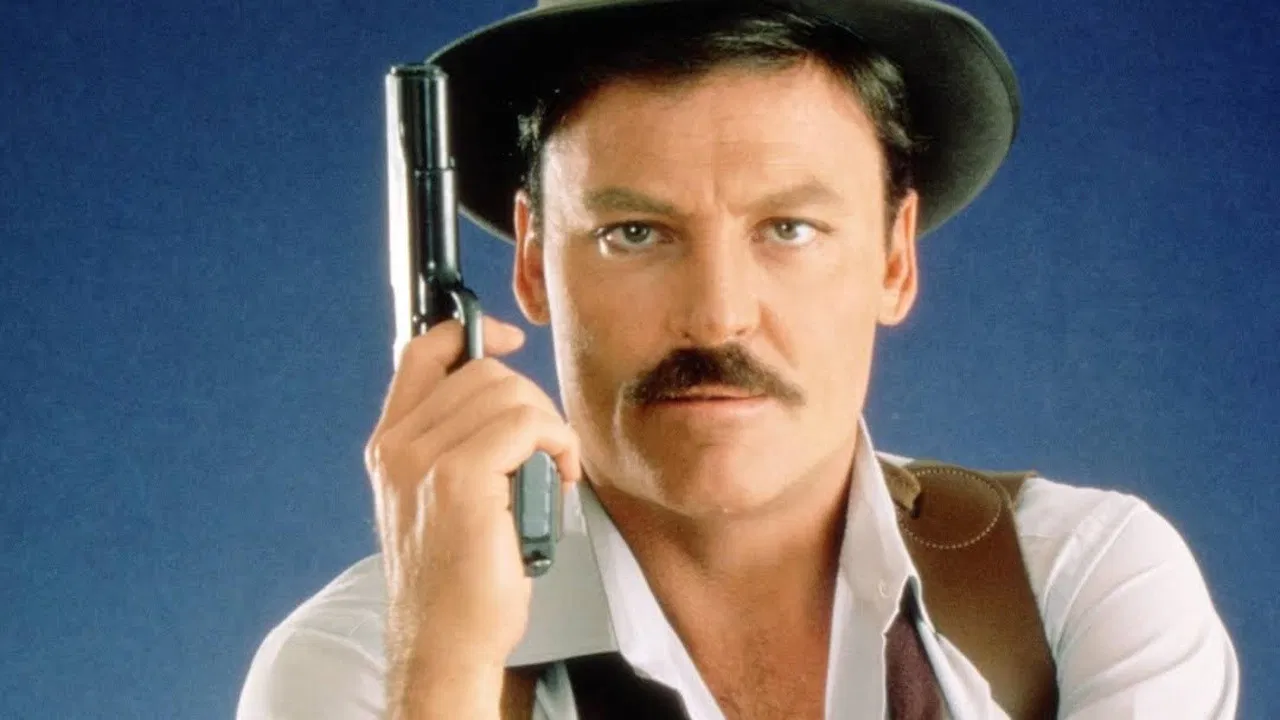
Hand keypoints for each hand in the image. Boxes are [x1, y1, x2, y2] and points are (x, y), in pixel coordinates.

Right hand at [365, 316, 580, 681]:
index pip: (422, 353)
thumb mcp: (439, 499)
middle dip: (532, 402)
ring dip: (550, 428)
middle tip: (547, 448)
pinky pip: (529, 425)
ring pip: (511, 394)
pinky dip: (559, 444)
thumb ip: (453, 445)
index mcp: (390, 446)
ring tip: (553, 471)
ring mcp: (423, 460)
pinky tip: (561, 478)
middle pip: (483, 372)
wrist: (445, 641)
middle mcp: (399, 447)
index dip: (470, 332)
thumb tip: (505, 399)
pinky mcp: (459, 477)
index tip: (509, 340)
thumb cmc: (455, 582)